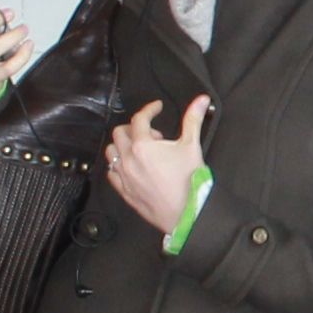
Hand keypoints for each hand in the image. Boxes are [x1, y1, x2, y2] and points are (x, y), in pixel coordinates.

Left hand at [107, 95, 212, 234]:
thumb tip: (201, 100)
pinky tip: (132, 166)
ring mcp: (124, 176)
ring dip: (123, 145)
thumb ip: (193, 120)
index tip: (157, 108)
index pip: (139, 119)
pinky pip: (112, 173)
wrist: (187, 213)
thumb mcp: (192, 146)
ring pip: (111, 152)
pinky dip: (119, 165)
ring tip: (141, 149)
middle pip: (119, 133)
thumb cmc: (189, 181)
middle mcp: (128, 159)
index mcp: (143, 146)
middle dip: (134, 128)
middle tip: (152, 134)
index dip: (149, 109)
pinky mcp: (125, 191)